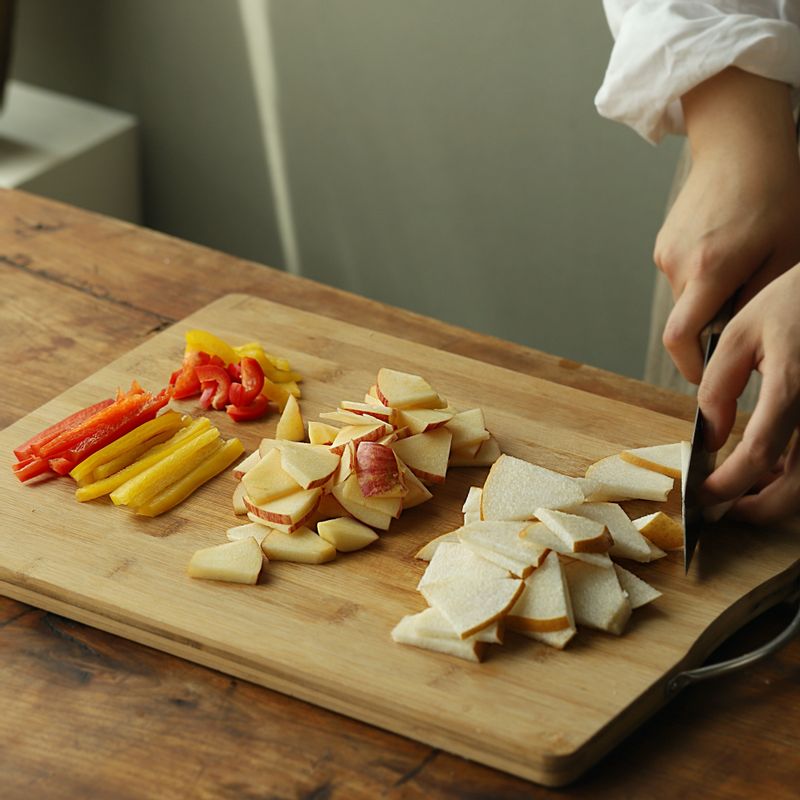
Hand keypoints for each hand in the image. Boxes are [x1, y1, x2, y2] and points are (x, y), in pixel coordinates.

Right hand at [654, 68, 799, 383]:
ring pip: (683, 299)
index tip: (704, 379)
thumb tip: (740, 339)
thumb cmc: (775, 191)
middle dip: (710, 325)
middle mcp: (677, 264)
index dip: (690, 367)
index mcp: (709, 270)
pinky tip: (727, 252)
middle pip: (685, 320)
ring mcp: (666, 251)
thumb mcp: (786, 253)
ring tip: (741, 266)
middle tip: (745, 304)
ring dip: (708, 298)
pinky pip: (680, 276)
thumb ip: (759, 302)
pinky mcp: (664, 242)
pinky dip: (701, 278)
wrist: (741, 143)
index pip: (681, 339)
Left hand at [699, 263, 799, 523]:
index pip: (757, 455)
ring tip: (748, 484)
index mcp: (793, 387)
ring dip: (782, 493)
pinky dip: (798, 472)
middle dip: (761, 509)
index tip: (703, 495)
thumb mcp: (739, 332)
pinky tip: (777, 464)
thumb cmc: (794, 300)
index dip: (727, 485)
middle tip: (727, 507)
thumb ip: (718, 387)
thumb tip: (710, 436)